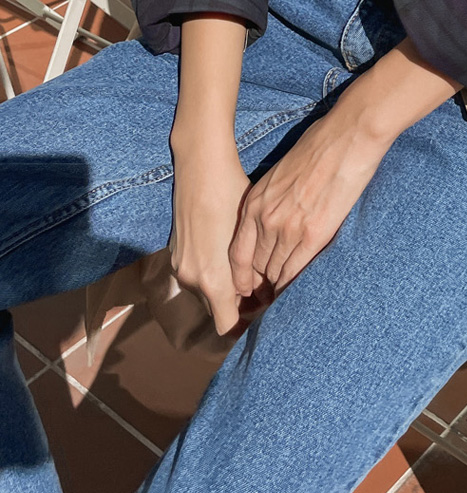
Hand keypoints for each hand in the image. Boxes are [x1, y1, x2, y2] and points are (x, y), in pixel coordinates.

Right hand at [168, 138, 252, 335]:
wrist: (199, 166)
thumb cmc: (231, 195)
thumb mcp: (247, 236)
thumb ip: (250, 271)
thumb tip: (259, 291)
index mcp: (211, 280)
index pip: (227, 326)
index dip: (247, 325)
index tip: (265, 314)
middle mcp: (191, 279)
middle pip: (217, 310)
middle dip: (239, 306)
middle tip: (264, 291)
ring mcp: (180, 266)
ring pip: (207, 292)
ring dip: (226, 289)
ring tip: (251, 272)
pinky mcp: (175, 252)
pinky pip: (197, 275)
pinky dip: (212, 273)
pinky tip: (229, 254)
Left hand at [228, 90, 391, 295]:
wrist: (346, 138)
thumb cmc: (319, 148)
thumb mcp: (280, 174)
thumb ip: (272, 200)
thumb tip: (276, 218)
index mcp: (254, 203)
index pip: (237, 254)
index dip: (242, 276)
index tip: (249, 288)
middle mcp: (265, 219)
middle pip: (256, 268)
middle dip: (261, 285)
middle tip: (270, 298)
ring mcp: (287, 229)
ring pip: (274, 273)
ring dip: (279, 287)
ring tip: (285, 299)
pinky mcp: (313, 235)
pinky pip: (295, 272)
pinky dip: (294, 285)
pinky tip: (299, 292)